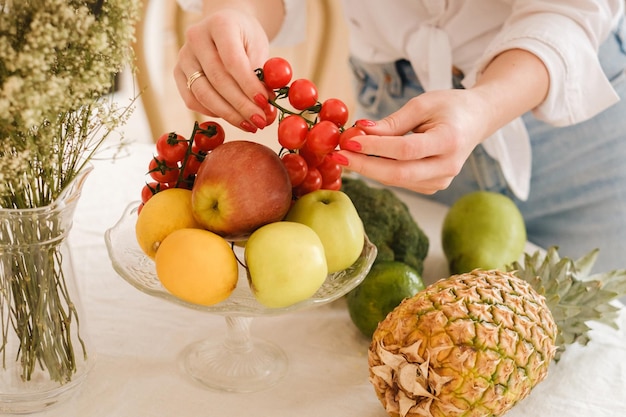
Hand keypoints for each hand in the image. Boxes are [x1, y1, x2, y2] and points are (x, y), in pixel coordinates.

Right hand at [173, 9, 271, 132]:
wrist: (226, 27)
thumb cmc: (245, 38)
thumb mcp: (258, 46)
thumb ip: (261, 73)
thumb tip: (264, 106)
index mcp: (220, 24)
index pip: (232, 60)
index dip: (248, 85)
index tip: (264, 103)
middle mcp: (196, 38)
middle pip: (217, 80)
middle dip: (241, 105)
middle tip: (260, 121)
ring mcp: (183, 56)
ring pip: (203, 94)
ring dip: (228, 114)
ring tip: (250, 124)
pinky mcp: (178, 73)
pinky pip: (192, 100)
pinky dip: (213, 113)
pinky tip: (232, 117)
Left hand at [331, 48, 548, 193]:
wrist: (476, 120)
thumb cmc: (450, 107)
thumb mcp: (422, 104)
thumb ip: (393, 122)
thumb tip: (361, 132)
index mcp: (449, 141)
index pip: (405, 150)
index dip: (375, 147)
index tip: (350, 140)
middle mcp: (448, 166)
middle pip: (398, 173)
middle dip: (364, 166)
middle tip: (338, 156)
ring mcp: (441, 181)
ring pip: (396, 180)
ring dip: (368, 169)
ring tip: (346, 154)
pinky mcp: (432, 187)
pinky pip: (401, 182)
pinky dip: (380, 171)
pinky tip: (365, 160)